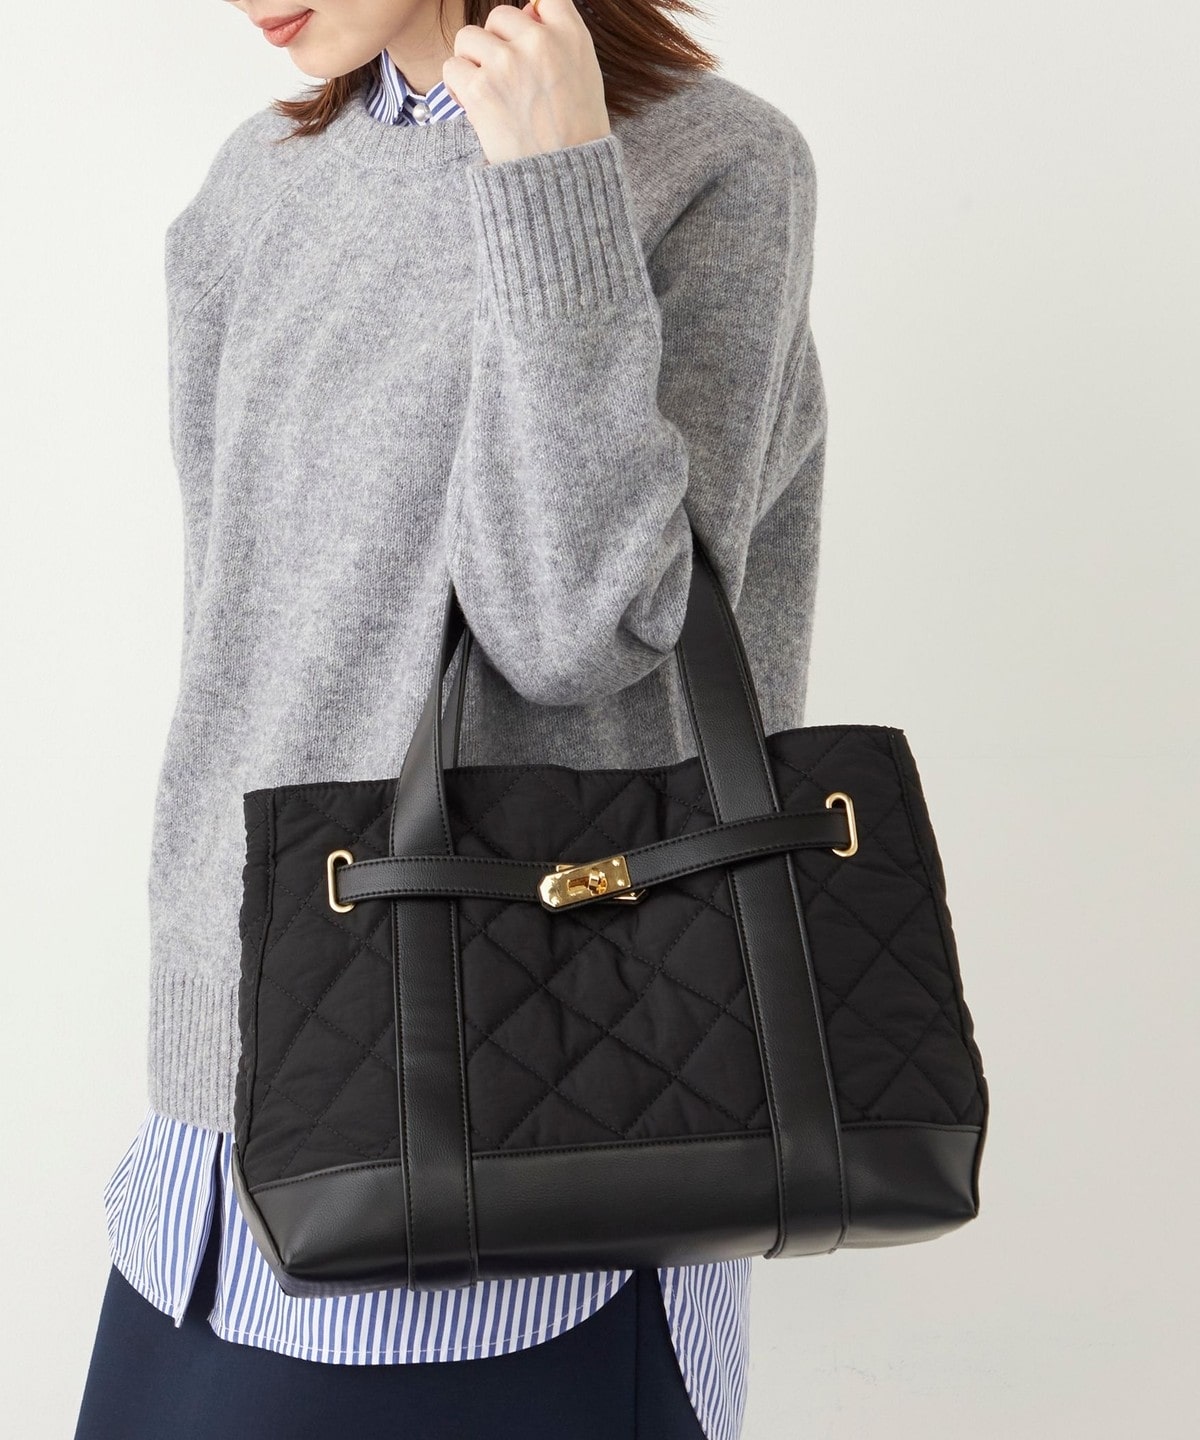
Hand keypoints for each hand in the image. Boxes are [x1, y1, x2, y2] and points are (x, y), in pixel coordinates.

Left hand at [443, 0, 610, 164]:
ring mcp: (508, 63)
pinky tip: (476, 107)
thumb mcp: (585, 75)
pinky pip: (452, 67)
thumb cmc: (577, 133)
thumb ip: (559, 39)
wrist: (566, 181)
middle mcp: (539, 41)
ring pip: (468, 38)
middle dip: (496, 45)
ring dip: (472, 63)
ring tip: (489, 94)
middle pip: (498, 17)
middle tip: (506, 81)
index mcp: (570, 35)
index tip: (523, 42)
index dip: (528, 19)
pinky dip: (458, 88)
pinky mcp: (481, 89)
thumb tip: (528, 10)